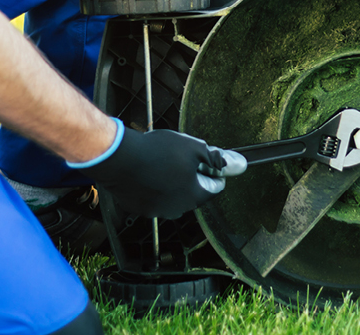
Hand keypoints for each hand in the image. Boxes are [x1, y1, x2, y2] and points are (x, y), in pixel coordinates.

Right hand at [72, 119, 226, 218]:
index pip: (215, 187)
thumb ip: (216, 159)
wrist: (120, 157)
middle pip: (193, 193)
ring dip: (172, 182)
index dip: (211, 170)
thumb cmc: (156, 151)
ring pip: (172, 196)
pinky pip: (153, 198)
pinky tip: (148, 171)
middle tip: (181, 157)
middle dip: (192, 176)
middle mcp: (177, 210)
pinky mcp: (139, 208)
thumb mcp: (193, 148)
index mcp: (194, 197)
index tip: (203, 159)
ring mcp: (156, 211)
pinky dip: (154, 187)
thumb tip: (238, 164)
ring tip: (162, 162)